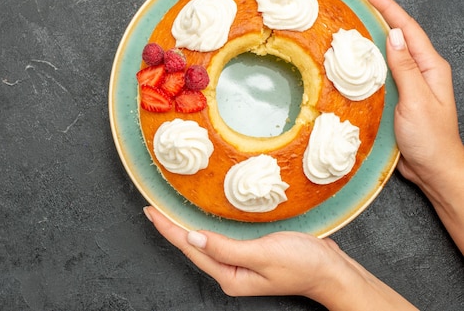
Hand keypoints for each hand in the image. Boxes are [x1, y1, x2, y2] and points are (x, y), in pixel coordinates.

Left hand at [144, 206, 417, 309]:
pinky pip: (219, 239)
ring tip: (168, 211)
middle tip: (153, 207)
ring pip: (204, 242)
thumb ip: (225, 247)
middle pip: (192, 246)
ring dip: (186, 226)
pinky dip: (206, 227)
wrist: (333, 272)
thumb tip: (191, 237)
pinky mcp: (249, 255)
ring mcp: (239, 265)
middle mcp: (230, 272)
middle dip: (171, 227)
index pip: (190, 247)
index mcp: (229, 275)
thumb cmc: (303, 263)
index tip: (150, 211)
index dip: (169, 228)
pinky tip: (201, 218)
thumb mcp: (263, 253)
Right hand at [362, 0, 463, 251]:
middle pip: (398, 35)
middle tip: (357, 0)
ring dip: (372, 35)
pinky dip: (370, 59)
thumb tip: (391, 35)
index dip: (387, 7)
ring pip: (389, 52)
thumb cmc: (429, 139)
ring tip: (353, 21)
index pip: (406, 29)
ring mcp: (411, 83)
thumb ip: (405, 67)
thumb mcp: (417, 100)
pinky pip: (383, 70)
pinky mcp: (399, 96)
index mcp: (431, 67)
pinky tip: (356, 58)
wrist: (434, 169)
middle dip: (379, 14)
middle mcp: (422, 71)